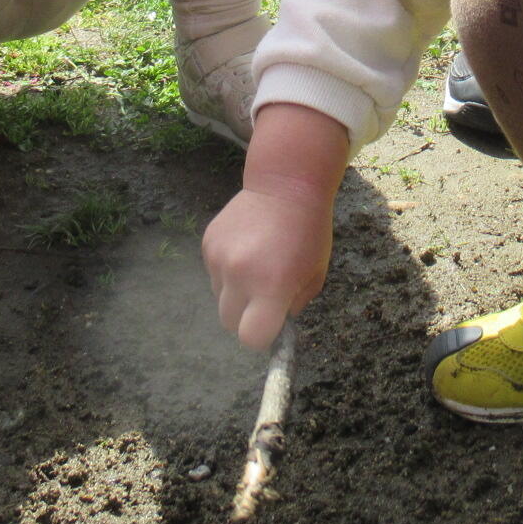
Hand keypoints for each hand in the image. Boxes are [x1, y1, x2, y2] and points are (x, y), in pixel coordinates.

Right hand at [201, 102, 349, 348]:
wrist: (285, 185)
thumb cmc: (309, 232)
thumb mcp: (315, 275)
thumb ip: (293, 306)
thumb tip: (274, 324)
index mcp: (271, 287)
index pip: (251, 337)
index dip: (261, 335)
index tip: (271, 322)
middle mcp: (239, 275)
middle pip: (229, 322)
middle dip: (246, 317)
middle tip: (264, 296)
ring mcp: (219, 258)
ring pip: (220, 297)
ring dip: (236, 292)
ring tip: (257, 265)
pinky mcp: (207, 244)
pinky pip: (214, 274)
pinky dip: (228, 270)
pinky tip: (246, 248)